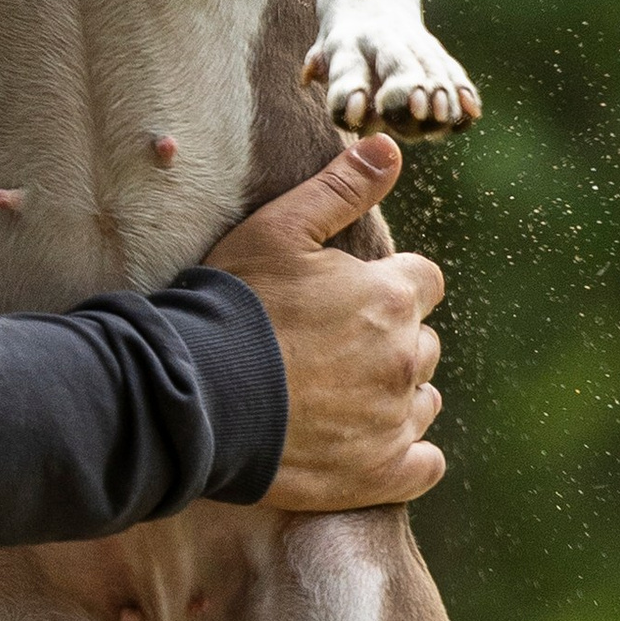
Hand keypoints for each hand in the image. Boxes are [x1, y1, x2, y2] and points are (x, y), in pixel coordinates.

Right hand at [208, 137, 444, 511]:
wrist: (194, 395)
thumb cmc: (233, 306)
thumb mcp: (279, 230)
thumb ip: (341, 188)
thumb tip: (392, 147)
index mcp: (391, 296)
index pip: (421, 281)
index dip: (385, 285)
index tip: (344, 298)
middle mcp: (406, 358)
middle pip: (421, 341)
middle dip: (388, 339)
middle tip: (328, 348)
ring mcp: (394, 420)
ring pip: (423, 399)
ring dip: (395, 394)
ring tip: (337, 395)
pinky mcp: (379, 473)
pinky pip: (424, 465)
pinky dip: (408, 456)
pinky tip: (372, 446)